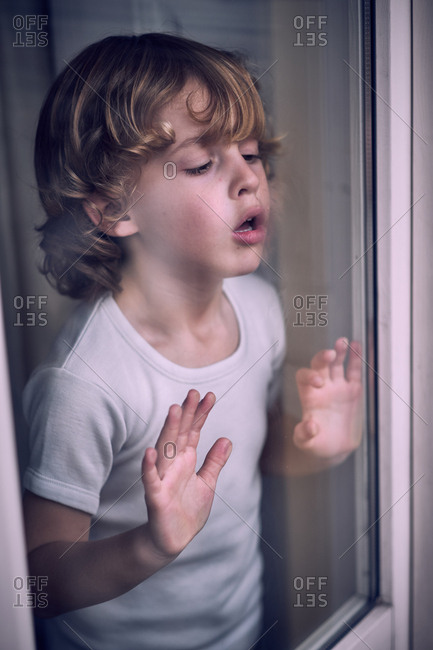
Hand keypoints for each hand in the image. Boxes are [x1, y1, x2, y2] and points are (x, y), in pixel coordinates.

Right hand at [142, 390, 231, 558]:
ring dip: (169, 430)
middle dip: (186, 413)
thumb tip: (227, 439)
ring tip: (174, 409)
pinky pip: (151, 480)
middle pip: (179, 433)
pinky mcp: (156, 496)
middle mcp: (173, 464)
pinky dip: (149, 467)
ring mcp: (163, 478)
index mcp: (186, 460)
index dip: (200, 414)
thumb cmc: (188, 510)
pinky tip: (149, 452)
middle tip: (193, 392)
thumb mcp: (207, 483)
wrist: (172, 540)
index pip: (193, 431)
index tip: (209, 395)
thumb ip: (214, 462)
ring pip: (165, 449)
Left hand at [294, 338, 362, 460]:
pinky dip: (355, 358)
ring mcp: (337, 387)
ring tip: (343, 342)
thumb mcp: (306, 444)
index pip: (304, 378)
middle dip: (323, 358)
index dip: (309, 376)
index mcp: (308, 396)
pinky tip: (357, 346)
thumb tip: (310, 426)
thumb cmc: (316, 444)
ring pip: (336, 364)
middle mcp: (322, 388)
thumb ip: (304, 435)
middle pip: (319, 365)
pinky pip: (354, 371)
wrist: (334, 448)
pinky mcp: (353, 391)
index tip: (318, 382)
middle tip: (331, 354)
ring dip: (339, 352)